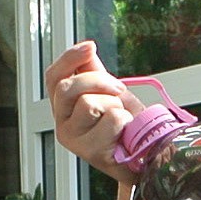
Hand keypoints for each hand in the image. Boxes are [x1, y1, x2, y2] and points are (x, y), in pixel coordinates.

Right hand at [45, 40, 145, 183]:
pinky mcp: (91, 153)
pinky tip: (124, 134)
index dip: (69, 59)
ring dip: (114, 106)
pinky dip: (124, 121)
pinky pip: (110, 119)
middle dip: (99, 82)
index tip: (90, 46)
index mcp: (64, 108)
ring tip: (121, 120)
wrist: (147, 153)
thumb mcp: (109, 92)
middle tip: (118, 90)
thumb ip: (94, 72)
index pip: (53, 78)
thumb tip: (87, 49)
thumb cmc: (126, 125)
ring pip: (89, 103)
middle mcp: (63, 124)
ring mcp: (75, 141)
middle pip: (68, 88)